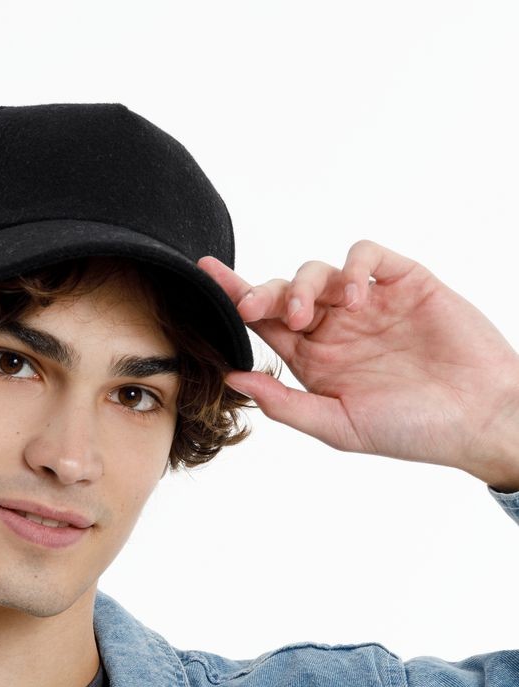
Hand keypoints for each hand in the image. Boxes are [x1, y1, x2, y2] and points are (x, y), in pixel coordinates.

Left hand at [198, 241, 518, 489]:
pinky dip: (353, 267)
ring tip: (308, 314)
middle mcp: (336, 326)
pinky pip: (366, 256)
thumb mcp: (339, 426)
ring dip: (304, 285)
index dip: (235, 297)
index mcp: (315, 358)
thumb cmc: (414, 430)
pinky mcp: (403, 282)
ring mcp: (369, 302)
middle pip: (284, 291)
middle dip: (263, 293)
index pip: (265, 322)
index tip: (205, 275)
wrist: (481, 418)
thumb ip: (285, 403)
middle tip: (256, 308)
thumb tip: (231, 378)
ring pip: (319, 271)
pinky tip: (355, 296)